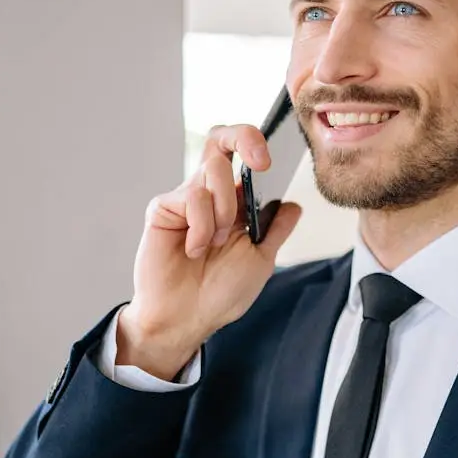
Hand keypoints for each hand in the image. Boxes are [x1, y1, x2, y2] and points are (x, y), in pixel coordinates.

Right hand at [117, 124, 302, 379]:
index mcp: (234, 203)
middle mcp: (209, 194)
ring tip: (216, 243)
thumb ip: (277, 230)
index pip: (242, 154)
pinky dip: (202, 227)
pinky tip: (194, 250)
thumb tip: (294, 205)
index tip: (270, 162)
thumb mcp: (261, 260)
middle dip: (244, 138)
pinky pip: (192, 198)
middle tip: (260, 164)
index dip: (255, 142)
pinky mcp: (164, 209)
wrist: (187, 319)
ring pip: (214, 170)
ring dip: (225, 208)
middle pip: (221, 139)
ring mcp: (186, 199)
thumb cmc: (219, 294)